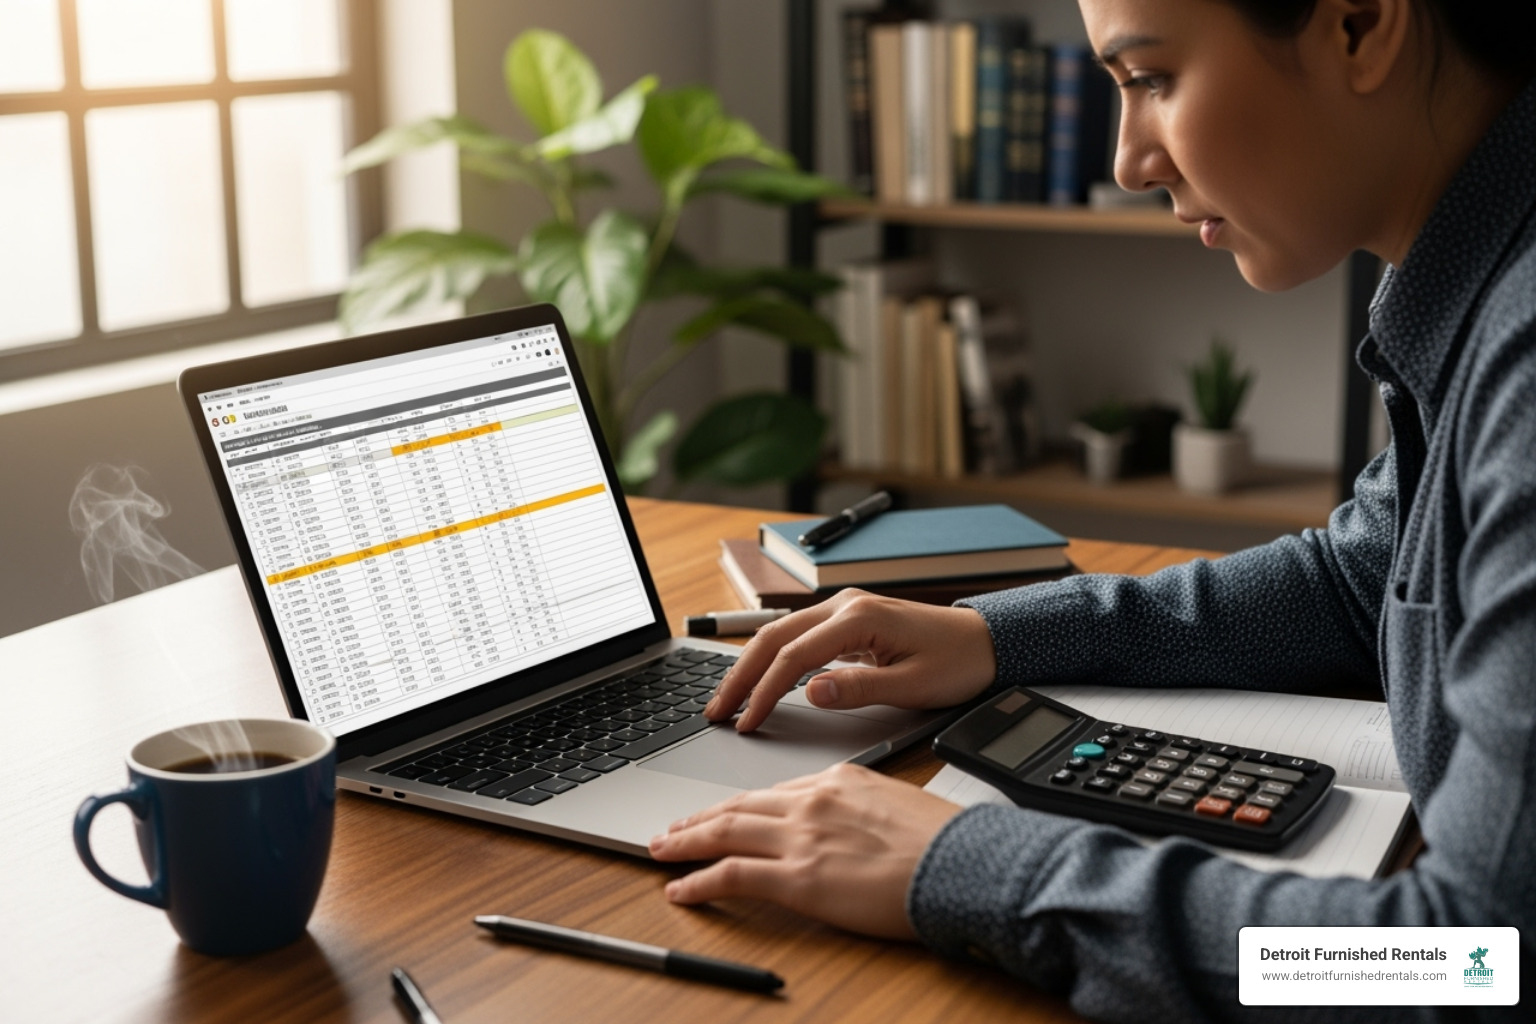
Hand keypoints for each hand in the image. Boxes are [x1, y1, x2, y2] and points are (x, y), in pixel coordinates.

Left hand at [649, 763, 962, 938]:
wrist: (964, 863)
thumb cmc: (946, 842)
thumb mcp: (898, 804)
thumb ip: (862, 808)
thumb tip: (849, 824)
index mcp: (839, 780)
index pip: (775, 792)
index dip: (740, 803)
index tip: (723, 811)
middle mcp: (814, 801)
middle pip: (739, 806)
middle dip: (700, 818)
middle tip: (673, 826)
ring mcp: (803, 838)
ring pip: (725, 832)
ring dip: (686, 841)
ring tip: (661, 849)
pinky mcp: (799, 878)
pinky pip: (733, 876)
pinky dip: (699, 881)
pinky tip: (680, 890)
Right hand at [704, 590, 996, 732]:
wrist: (988, 642)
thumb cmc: (958, 663)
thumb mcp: (912, 686)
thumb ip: (859, 689)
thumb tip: (810, 693)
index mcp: (858, 618)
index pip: (793, 657)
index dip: (763, 691)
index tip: (746, 722)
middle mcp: (845, 606)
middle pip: (774, 638)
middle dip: (740, 675)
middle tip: (715, 711)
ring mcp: (844, 610)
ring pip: (780, 635)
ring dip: (750, 666)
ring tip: (727, 700)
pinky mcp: (848, 622)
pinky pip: (798, 638)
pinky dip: (772, 660)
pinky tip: (758, 681)